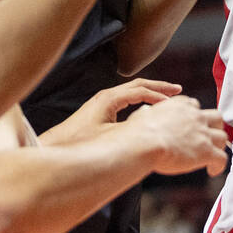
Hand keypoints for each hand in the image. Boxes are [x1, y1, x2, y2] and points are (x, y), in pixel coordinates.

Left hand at [40, 80, 182, 145]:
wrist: (54, 148)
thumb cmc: (79, 144)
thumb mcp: (109, 138)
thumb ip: (131, 131)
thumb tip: (153, 128)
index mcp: (110, 98)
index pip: (141, 90)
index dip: (160, 96)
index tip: (175, 104)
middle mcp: (107, 96)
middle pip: (139, 84)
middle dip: (159, 87)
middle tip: (178, 90)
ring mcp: (103, 102)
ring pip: (133, 91)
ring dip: (151, 92)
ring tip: (168, 97)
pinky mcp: (100, 110)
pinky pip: (126, 99)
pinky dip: (141, 100)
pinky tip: (148, 109)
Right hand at [126, 95, 228, 176]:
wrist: (145, 143)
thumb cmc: (139, 132)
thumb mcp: (143, 115)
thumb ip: (148, 113)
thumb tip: (144, 113)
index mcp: (180, 106)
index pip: (194, 106)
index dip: (195, 116)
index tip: (192, 125)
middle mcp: (194, 116)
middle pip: (216, 117)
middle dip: (214, 127)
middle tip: (209, 138)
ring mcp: (202, 133)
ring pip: (223, 136)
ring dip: (219, 146)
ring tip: (213, 155)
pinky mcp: (206, 151)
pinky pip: (222, 158)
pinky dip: (219, 165)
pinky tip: (212, 171)